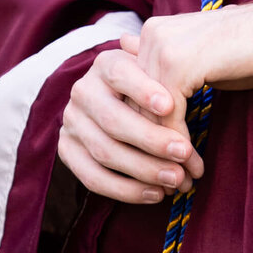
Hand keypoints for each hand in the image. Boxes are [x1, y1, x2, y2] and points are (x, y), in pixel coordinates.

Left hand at [56, 0, 252, 204]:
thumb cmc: (252, 49)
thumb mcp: (203, 60)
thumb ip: (171, 68)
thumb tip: (143, 82)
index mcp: (154, 31)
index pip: (133, 92)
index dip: (145, 132)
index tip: (162, 164)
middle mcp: (151, 35)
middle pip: (135, 105)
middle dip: (152, 149)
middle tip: (171, 182)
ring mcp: (162, 48)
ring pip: (148, 116)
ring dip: (165, 156)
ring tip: (182, 181)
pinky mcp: (179, 65)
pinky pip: (168, 119)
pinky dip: (180, 148)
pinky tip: (195, 166)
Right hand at [58, 45, 204, 205]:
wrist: (120, 101)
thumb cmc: (152, 85)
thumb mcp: (159, 70)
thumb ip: (167, 68)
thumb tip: (177, 59)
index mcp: (105, 64)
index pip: (120, 74)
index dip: (143, 90)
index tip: (170, 106)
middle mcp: (83, 91)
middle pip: (113, 120)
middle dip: (151, 140)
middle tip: (184, 153)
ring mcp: (72, 122)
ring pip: (105, 152)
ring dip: (144, 170)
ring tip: (177, 179)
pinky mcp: (67, 150)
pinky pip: (92, 178)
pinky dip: (126, 190)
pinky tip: (156, 194)